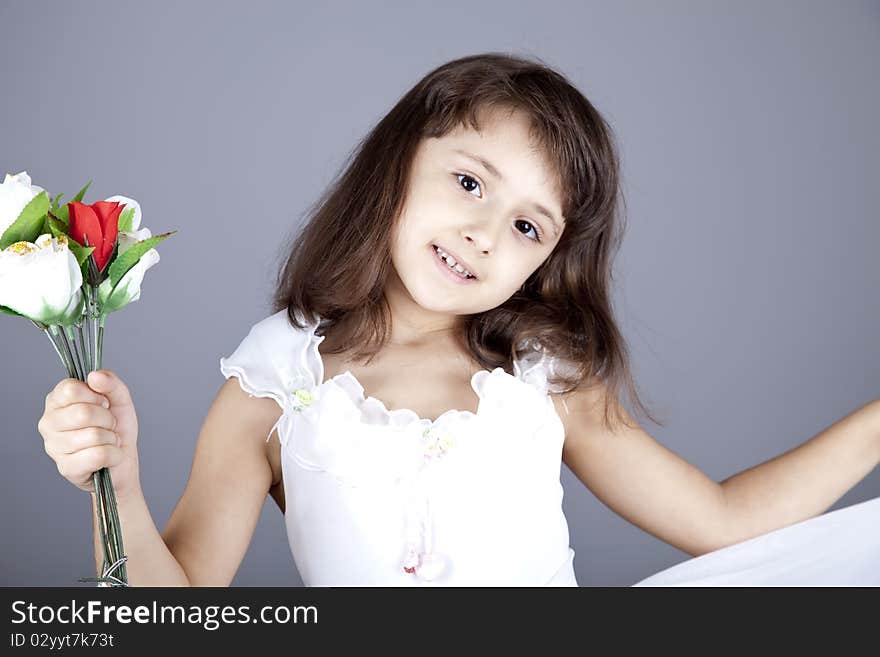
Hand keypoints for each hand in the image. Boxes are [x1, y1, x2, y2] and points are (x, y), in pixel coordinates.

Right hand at [37, 370, 140, 499]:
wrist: (124, 460)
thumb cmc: (117, 428)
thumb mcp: (119, 398)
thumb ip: (110, 382)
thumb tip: (94, 376)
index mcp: (57, 401)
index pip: (70, 389)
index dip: (96, 395)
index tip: (104, 403)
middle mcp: (48, 422)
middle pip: (83, 413)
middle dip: (108, 419)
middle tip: (109, 425)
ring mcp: (53, 447)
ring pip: (94, 435)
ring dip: (111, 438)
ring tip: (108, 440)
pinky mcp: (66, 468)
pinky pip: (98, 455)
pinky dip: (114, 454)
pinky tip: (109, 456)